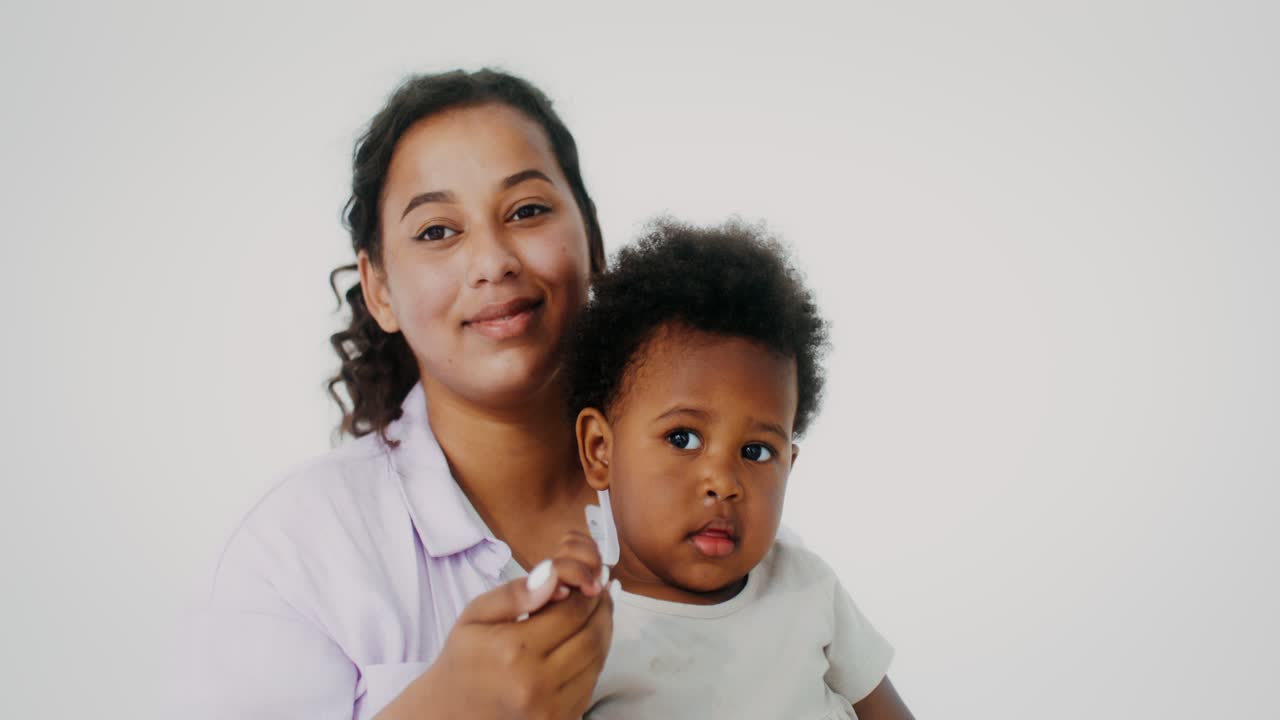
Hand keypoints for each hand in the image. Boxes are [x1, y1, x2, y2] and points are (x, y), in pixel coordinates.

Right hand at [377, 530, 612, 719]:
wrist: (450, 713)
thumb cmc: (463, 660)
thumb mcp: (475, 616)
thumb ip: (514, 594)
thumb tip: (554, 576)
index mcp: (513, 650)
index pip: (571, 612)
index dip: (587, 592)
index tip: (590, 579)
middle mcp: (535, 683)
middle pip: (591, 636)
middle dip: (601, 610)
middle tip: (600, 591)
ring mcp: (549, 708)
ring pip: (596, 661)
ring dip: (603, 633)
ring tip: (596, 612)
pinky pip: (590, 684)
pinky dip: (594, 660)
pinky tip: (584, 642)